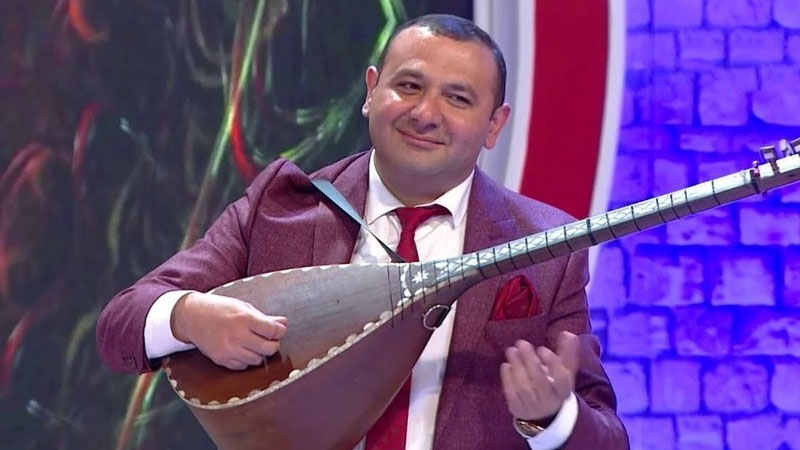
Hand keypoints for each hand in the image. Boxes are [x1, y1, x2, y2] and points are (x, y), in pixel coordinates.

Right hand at [170, 292, 287, 369]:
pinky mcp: (221, 360)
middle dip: (274, 344)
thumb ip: (264, 317)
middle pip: (269, 349)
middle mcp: (237, 336)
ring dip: (260, 353)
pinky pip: (242, 367)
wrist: (192, 317)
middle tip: (270, 339)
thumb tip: (284, 322)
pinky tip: (243, 350)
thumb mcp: (243, 307)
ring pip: (257, 360)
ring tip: (255, 344)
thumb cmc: (219, 308)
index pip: (273, 331)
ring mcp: (229, 350)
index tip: (279, 329)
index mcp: (244, 319)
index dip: (280, 331)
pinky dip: (246, 360)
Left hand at [500, 331, 579, 421]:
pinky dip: (507, 378)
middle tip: (521, 342)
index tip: (542, 348)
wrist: (544, 414)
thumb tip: (567, 333)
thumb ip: (567, 353)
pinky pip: (511, 394)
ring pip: (524, 388)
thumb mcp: (563, 372)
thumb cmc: (554, 386)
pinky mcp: (518, 409)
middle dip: (530, 361)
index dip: (552, 363)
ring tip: (511, 350)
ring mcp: (533, 407)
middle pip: (540, 382)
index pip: (562, 379)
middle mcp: (549, 401)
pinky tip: (506, 365)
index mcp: (563, 391)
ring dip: (517, 366)